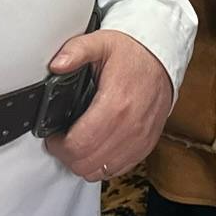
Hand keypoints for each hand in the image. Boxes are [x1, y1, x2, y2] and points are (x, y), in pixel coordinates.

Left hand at [44, 29, 172, 181]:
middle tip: (61, 141)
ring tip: (77, 144)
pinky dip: (101, 165)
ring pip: (100, 172)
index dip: (58, 146)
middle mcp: (130, 127)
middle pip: (86, 163)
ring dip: (83, 163)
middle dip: (66, 155)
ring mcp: (139, 139)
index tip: (53, 136)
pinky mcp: (145, 146)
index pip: (79, 145)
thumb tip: (57, 64)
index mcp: (116, 104)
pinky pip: (117, 170)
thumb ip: (76, 51)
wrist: (162, 59)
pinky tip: (95, 147)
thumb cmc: (132, 54)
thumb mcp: (101, 43)